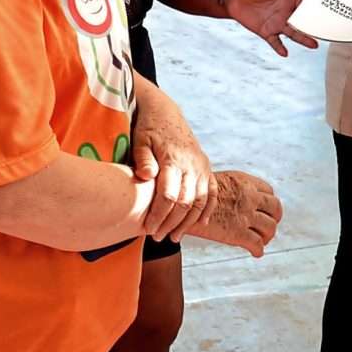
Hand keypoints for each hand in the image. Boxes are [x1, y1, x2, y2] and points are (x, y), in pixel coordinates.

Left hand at [132, 84, 216, 242]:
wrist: (165, 113)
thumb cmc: (147, 129)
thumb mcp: (139, 141)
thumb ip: (143, 160)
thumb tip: (146, 176)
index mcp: (173, 160)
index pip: (168, 196)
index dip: (159, 216)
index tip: (148, 230)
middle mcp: (191, 165)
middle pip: (185, 202)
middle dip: (171, 223)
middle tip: (158, 238)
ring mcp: (201, 167)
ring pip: (199, 201)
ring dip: (189, 222)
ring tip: (175, 237)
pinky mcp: (206, 167)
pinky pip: (211, 192)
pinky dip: (208, 209)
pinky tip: (201, 224)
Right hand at [188, 170, 282, 257]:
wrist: (179, 203)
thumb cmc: (190, 192)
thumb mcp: (215, 180)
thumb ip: (228, 187)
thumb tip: (231, 193)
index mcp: (244, 181)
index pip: (268, 191)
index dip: (268, 202)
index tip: (265, 209)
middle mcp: (249, 197)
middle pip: (275, 208)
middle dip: (274, 218)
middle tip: (269, 226)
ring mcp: (245, 215)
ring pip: (270, 227)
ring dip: (268, 236)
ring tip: (263, 241)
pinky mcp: (237, 233)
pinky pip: (257, 244)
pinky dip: (259, 250)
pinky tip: (256, 253)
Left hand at [225, 0, 318, 56]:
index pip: (306, 4)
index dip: (317, 8)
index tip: (330, 11)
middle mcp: (287, 13)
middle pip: (304, 21)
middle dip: (314, 26)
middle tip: (327, 32)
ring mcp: (278, 24)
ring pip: (293, 33)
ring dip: (303, 39)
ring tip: (313, 45)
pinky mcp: (267, 32)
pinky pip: (275, 41)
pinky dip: (279, 47)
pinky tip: (285, 53)